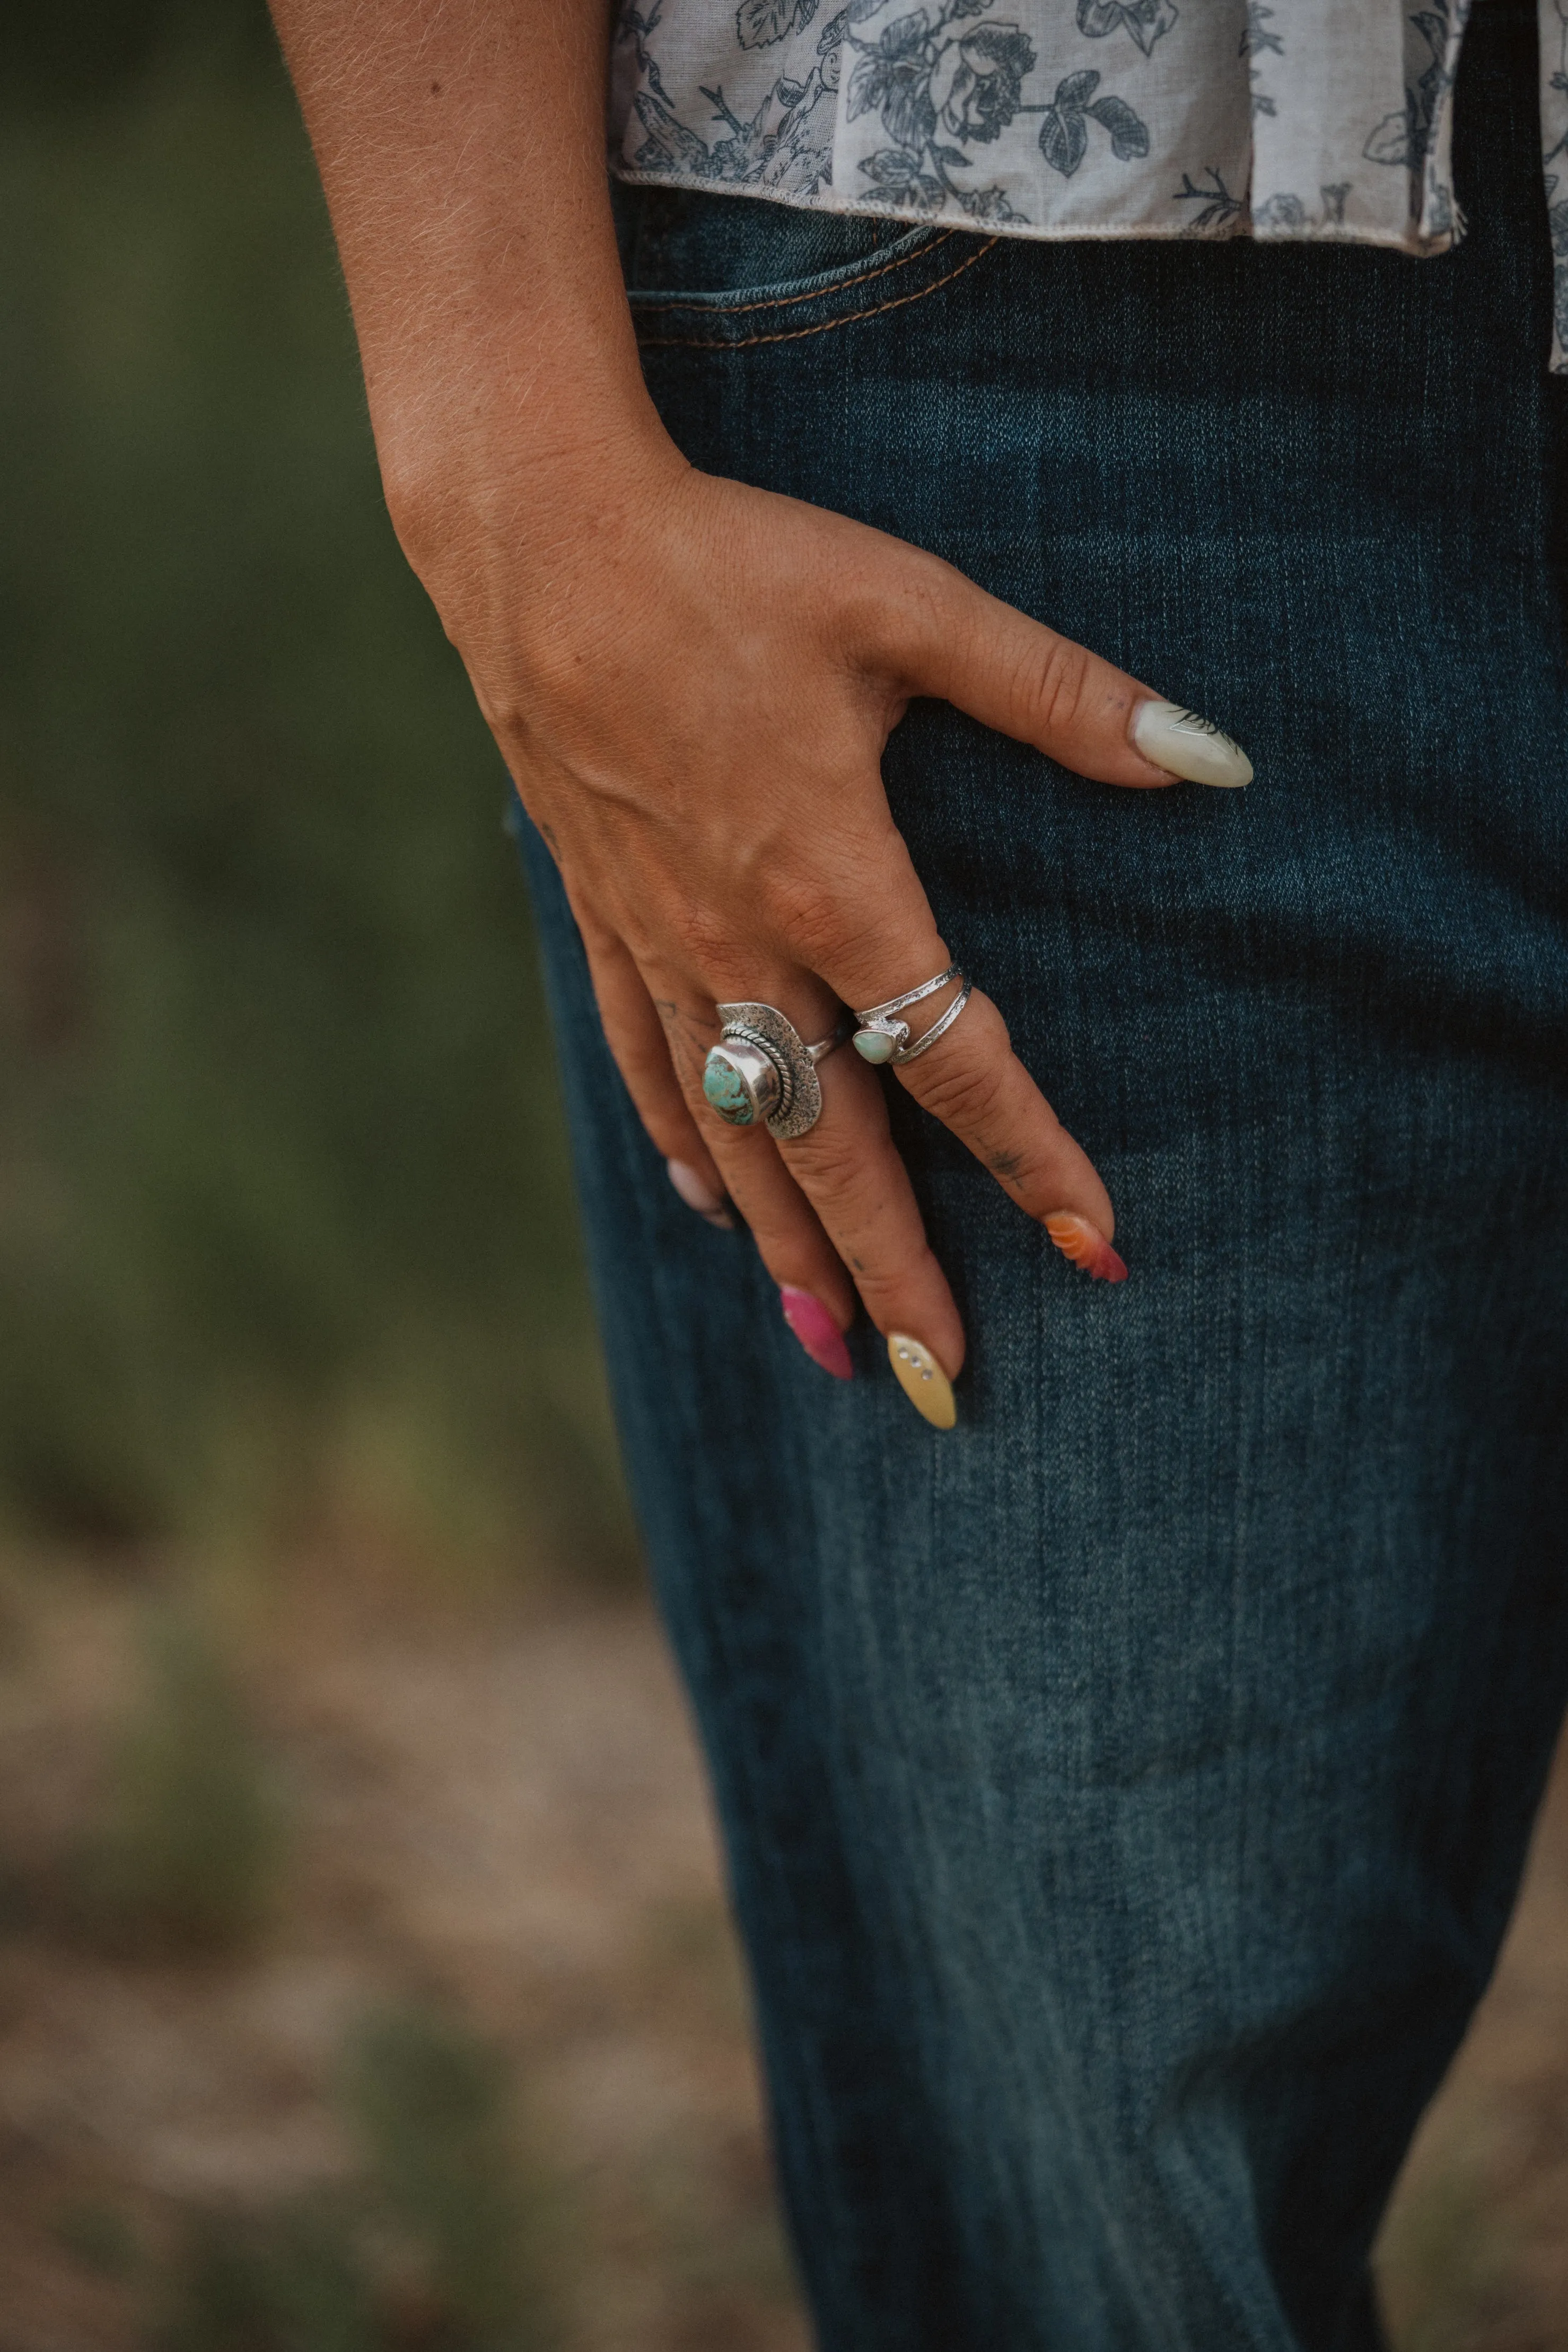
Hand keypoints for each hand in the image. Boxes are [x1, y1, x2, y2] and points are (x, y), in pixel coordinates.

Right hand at [404, 440, 1244, 1409]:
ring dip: (789, 1248)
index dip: (1032, 1157)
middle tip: (938, 1380)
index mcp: (829, 881)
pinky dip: (688, 1149)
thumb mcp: (910, 607)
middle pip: (832, 1148)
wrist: (535, 537)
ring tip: (832, 1346)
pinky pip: (646, 1066)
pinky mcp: (601, 918)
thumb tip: (1207, 754)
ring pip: (736, 1133)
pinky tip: (708, 1208)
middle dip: (891, 1272)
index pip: (952, 1058)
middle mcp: (739, 945)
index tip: (1095, 1247)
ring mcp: (659, 944)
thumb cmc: (729, 562)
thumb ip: (1060, 693)